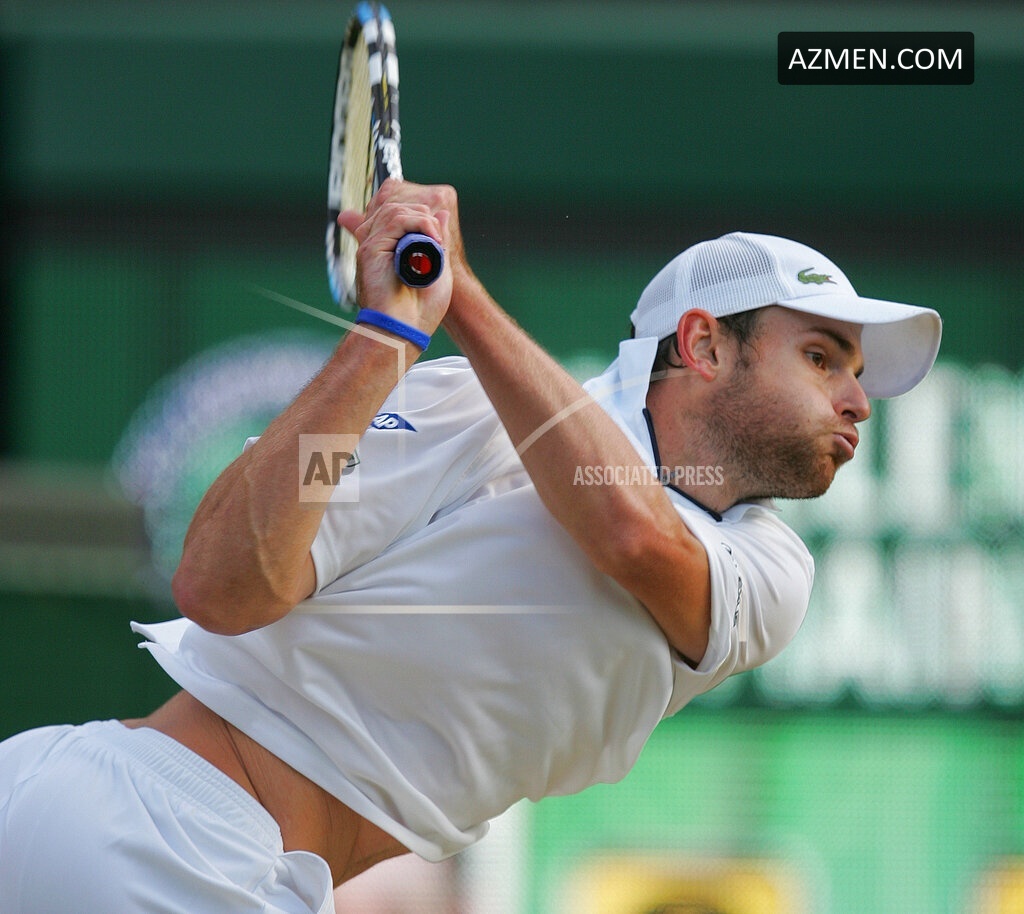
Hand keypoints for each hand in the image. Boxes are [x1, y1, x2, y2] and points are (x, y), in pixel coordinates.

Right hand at [337, 181, 453, 335]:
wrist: (406, 330)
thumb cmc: (421, 310)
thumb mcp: (438, 267)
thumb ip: (437, 239)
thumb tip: (442, 213)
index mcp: (390, 248)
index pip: (400, 213)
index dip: (421, 214)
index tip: (439, 235)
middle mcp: (378, 244)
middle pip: (396, 206)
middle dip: (423, 214)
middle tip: (439, 239)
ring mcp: (372, 245)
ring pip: (395, 209)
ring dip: (423, 219)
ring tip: (437, 240)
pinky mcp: (370, 250)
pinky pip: (394, 220)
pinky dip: (417, 223)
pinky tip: (431, 238)